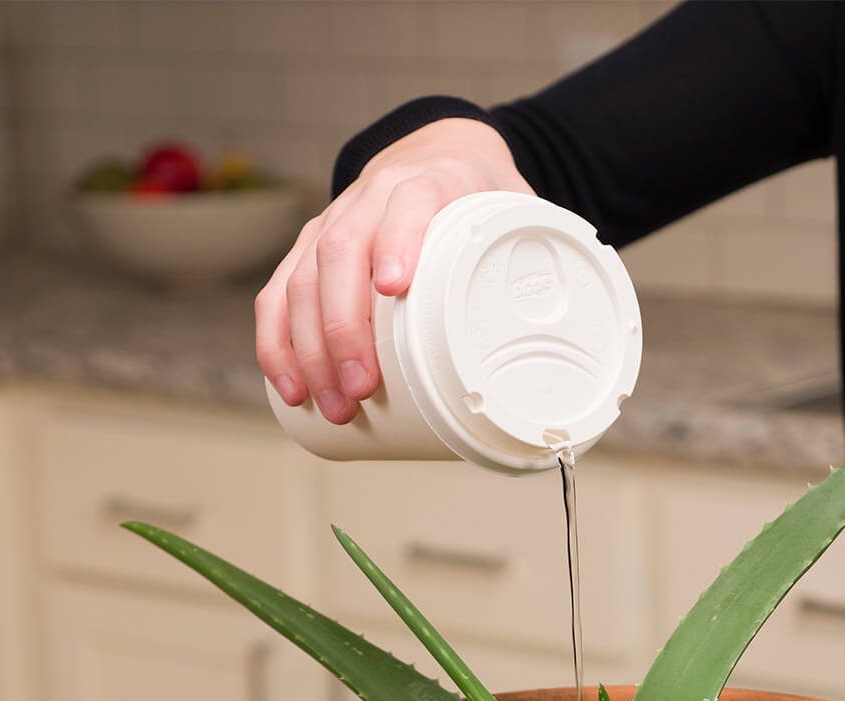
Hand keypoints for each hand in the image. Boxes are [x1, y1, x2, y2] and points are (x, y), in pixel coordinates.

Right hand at [255, 118, 532, 423]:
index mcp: (428, 182)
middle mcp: (370, 198)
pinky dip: (277, 343)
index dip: (399, 241)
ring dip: (309, 350)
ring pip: (300, 281)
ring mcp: (332, 224)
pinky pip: (278, 295)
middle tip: (360, 390)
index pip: (408, 203)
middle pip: (341, 256)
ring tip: (332, 406)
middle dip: (343, 330)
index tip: (395, 288)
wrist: (438, 151)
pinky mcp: (309, 253)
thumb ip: (537, 260)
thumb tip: (567, 340)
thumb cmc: (482, 198)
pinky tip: (288, 386)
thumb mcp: (518, 212)